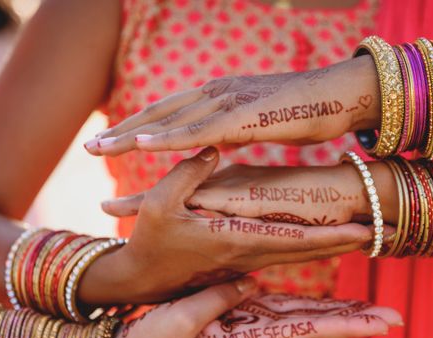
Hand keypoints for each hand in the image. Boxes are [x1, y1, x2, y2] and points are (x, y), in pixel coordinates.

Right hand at [78, 147, 372, 304]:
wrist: (142, 281)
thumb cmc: (148, 244)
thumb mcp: (158, 206)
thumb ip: (187, 177)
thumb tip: (213, 148)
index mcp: (234, 242)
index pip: (293, 240)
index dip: (330, 236)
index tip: (364, 231)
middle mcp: (250, 255)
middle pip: (309, 252)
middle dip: (346, 244)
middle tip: (387, 234)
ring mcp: (250, 259)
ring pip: (301, 254)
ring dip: (335, 245)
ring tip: (371, 235)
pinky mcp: (245, 258)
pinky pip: (286, 252)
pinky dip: (312, 246)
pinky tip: (330, 239)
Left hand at [84, 57, 379, 154]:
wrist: (342, 94)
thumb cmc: (307, 110)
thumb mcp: (259, 121)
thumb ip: (234, 131)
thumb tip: (219, 144)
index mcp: (220, 96)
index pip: (172, 113)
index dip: (140, 127)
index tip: (112, 141)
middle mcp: (217, 93)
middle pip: (161, 114)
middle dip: (123, 131)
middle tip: (90, 146)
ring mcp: (228, 102)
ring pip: (171, 120)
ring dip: (132, 134)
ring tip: (99, 149)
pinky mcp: (243, 116)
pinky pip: (199, 129)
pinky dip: (169, 137)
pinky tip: (142, 146)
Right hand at [112, 278, 402, 337]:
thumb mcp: (181, 321)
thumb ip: (220, 297)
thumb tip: (253, 281)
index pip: (306, 332)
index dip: (345, 327)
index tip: (381, 325)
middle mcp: (253, 335)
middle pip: (313, 326)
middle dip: (353, 322)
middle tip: (395, 317)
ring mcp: (244, 326)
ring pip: (300, 316)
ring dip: (335, 313)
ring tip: (372, 308)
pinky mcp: (232, 317)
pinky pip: (273, 307)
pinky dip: (302, 303)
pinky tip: (325, 302)